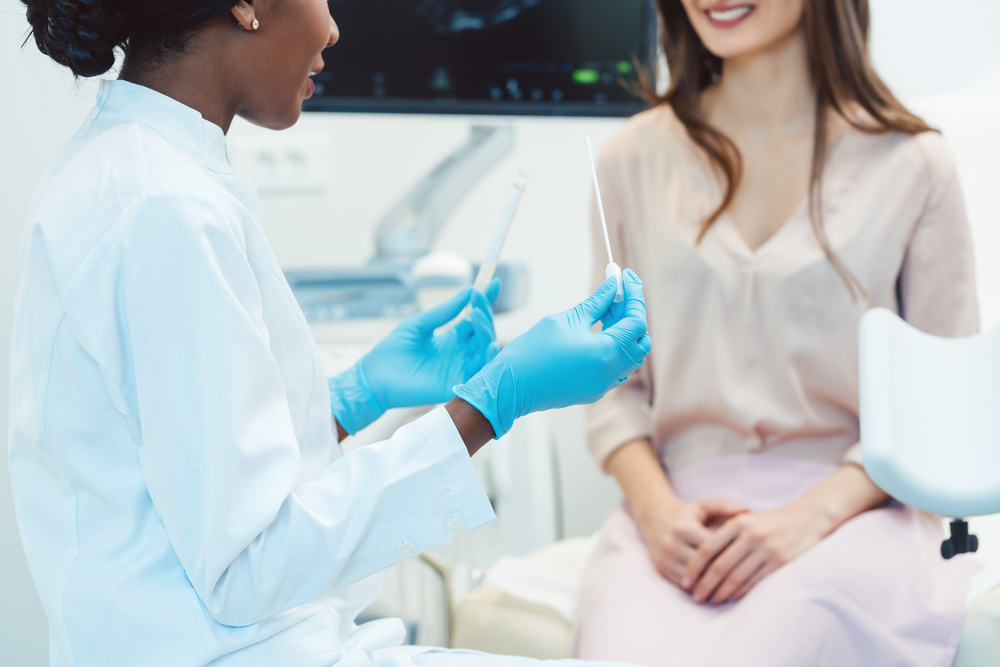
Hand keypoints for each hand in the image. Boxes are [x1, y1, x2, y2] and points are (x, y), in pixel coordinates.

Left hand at [329, 280, 499, 434]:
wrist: (375, 379)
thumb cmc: (392, 351)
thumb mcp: (419, 324)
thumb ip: (444, 311)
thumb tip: (468, 291)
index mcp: (452, 338)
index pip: (475, 317)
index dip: (486, 301)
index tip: (494, 282)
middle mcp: (460, 352)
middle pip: (483, 331)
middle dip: (485, 312)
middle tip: (480, 296)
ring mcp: (459, 367)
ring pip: (484, 349)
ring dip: (487, 331)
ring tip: (479, 315)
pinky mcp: (456, 383)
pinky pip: (479, 371)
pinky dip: (487, 357)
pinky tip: (489, 344)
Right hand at [454, 269, 650, 438]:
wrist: (511, 387)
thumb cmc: (533, 352)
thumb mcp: (566, 320)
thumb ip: (596, 303)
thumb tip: (613, 286)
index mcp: (607, 353)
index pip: (637, 321)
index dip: (634, 295)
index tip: (626, 277)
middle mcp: (611, 373)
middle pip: (640, 341)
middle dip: (632, 314)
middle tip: (616, 293)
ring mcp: (603, 385)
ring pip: (630, 356)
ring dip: (623, 331)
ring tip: (604, 311)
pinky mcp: (594, 391)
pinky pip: (616, 367)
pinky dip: (614, 347)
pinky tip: (597, 331)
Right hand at [636, 498, 746, 587]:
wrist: (657, 521)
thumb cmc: (688, 515)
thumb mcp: (704, 506)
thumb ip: (725, 506)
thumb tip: (747, 511)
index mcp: (684, 527)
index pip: (712, 547)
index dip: (731, 553)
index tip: (747, 558)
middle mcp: (672, 544)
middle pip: (704, 566)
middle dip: (724, 573)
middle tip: (744, 578)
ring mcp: (666, 559)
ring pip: (694, 580)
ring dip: (713, 586)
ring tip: (733, 588)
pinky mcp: (662, 570)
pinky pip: (685, 586)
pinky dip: (701, 590)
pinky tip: (716, 591)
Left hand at [682, 503, 829, 604]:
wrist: (809, 518)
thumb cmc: (771, 521)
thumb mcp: (747, 518)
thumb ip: (726, 532)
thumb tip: (700, 557)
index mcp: (738, 522)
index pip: (709, 548)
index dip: (694, 567)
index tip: (686, 580)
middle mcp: (751, 535)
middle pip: (720, 566)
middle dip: (705, 585)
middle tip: (695, 596)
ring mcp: (767, 550)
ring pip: (736, 578)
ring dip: (721, 593)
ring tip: (711, 600)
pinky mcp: (781, 563)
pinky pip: (755, 582)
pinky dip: (740, 592)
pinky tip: (731, 598)